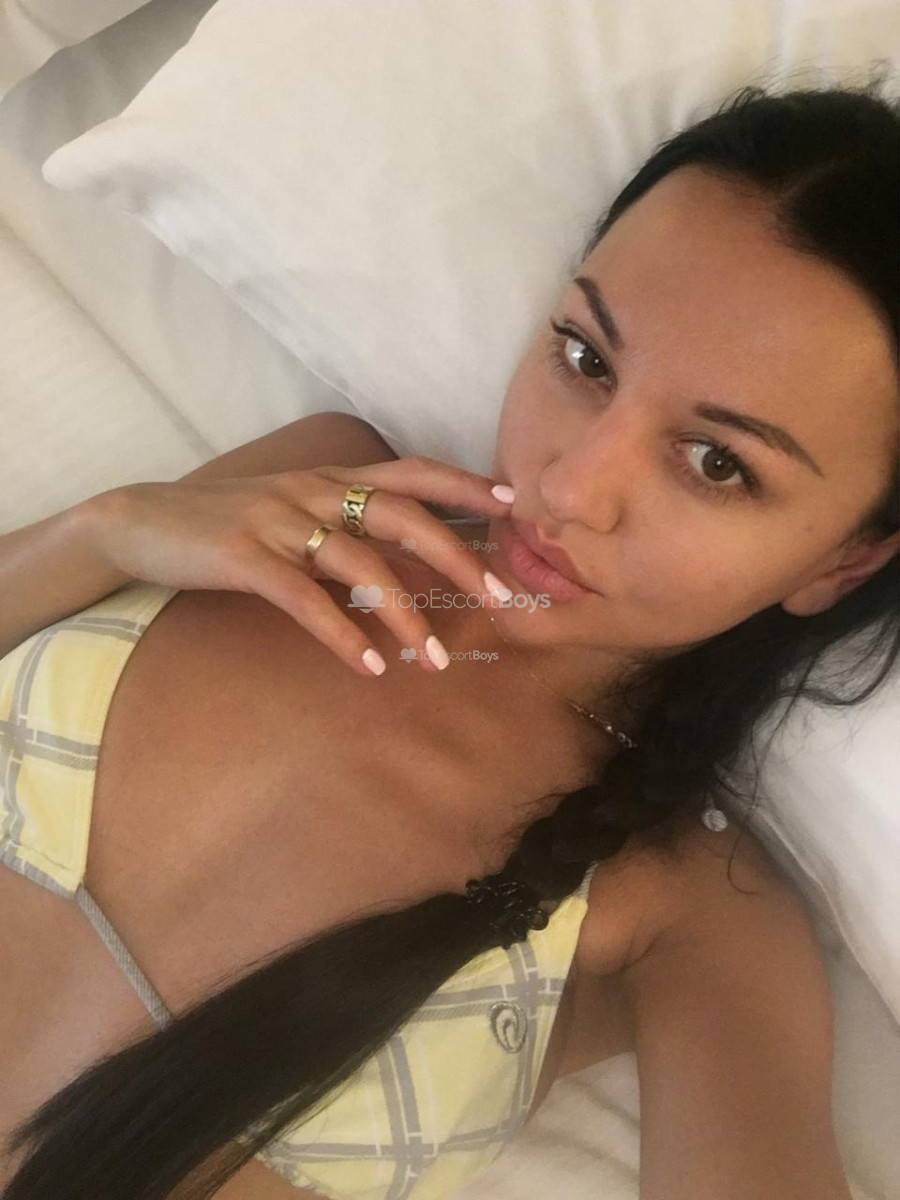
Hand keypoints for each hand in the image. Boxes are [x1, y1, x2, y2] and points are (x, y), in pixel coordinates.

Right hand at [87, 458, 513, 676]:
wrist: (140, 521)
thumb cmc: (227, 523)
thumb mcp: (294, 514)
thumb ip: (347, 527)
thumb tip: (408, 558)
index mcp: (329, 477)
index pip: (411, 471)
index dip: (463, 484)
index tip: (512, 505)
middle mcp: (312, 490)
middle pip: (401, 514)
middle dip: (456, 555)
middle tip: (498, 598)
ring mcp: (277, 520)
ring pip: (358, 562)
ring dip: (405, 614)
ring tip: (436, 659)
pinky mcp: (242, 555)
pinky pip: (303, 598)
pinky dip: (340, 633)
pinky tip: (367, 666)